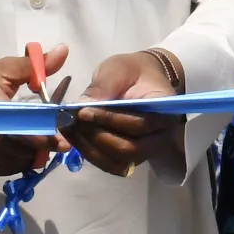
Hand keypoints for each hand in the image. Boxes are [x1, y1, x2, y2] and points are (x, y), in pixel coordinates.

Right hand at [0, 54, 64, 177]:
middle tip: (55, 137)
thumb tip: (63, 52)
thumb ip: (32, 66)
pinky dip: (17, 159)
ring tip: (34, 137)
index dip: (43, 135)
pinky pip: (7, 169)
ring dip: (31, 153)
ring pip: (18, 162)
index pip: (20, 124)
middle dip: (42, 144)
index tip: (63, 139)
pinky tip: (17, 145)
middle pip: (22, 148)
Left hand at [64, 51, 188, 181]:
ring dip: (91, 149)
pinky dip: (91, 155)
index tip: (83, 112)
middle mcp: (161, 135)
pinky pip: (111, 164)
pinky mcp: (131, 157)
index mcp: (165, 110)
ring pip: (118, 161)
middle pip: (130, 149)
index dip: (110, 120)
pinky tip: (75, 138)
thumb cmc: (132, 71)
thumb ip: (103, 87)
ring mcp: (147, 150)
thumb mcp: (118, 69)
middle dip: (97, 137)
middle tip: (71, 122)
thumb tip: (81, 107)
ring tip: (69, 130)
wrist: (140, 80)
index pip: (140, 124)